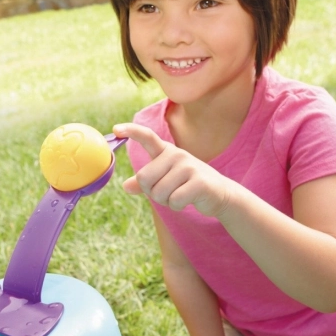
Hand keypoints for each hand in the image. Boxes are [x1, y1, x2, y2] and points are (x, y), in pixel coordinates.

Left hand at [113, 123, 229, 216]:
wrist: (220, 194)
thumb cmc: (188, 186)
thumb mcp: (165, 181)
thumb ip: (145, 183)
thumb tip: (125, 186)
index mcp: (166, 152)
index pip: (147, 137)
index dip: (131, 131)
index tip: (115, 129)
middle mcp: (176, 155)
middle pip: (144, 178)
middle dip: (152, 192)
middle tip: (169, 191)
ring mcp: (189, 167)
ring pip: (158, 192)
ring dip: (166, 201)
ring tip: (180, 195)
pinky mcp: (199, 182)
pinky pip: (174, 200)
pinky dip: (177, 206)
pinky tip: (188, 200)